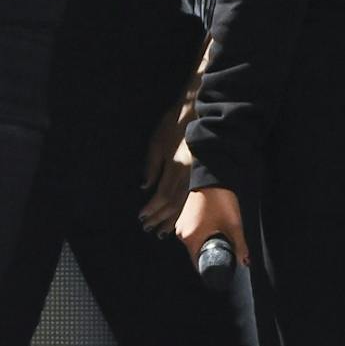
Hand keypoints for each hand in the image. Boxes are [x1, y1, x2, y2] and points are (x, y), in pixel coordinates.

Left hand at [138, 100, 194, 233]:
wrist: (198, 113)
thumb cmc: (173, 126)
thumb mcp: (157, 143)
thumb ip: (151, 167)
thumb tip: (146, 187)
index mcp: (174, 167)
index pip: (162, 196)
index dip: (152, 209)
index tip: (142, 217)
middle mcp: (187, 176)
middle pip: (173, 204)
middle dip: (160, 218)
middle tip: (148, 228)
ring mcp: (197, 176)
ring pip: (185, 204)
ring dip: (172, 219)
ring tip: (162, 231)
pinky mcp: (202, 174)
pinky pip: (193, 198)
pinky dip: (184, 211)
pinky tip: (178, 218)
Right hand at [174, 186, 248, 267]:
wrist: (212, 178)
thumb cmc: (221, 201)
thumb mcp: (234, 226)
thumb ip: (240, 247)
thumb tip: (245, 262)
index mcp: (190, 238)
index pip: (197, 263)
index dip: (210, 268)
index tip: (221, 268)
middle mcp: (181, 233)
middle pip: (195, 252)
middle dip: (209, 255)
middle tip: (225, 252)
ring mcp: (181, 224)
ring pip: (193, 242)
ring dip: (205, 243)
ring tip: (220, 238)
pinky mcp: (183, 216)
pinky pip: (191, 232)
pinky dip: (201, 234)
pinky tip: (212, 228)